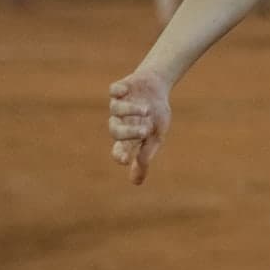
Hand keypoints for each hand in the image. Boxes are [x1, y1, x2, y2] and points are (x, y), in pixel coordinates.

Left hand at [108, 68, 171, 184]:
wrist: (156, 86)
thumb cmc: (155, 115)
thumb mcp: (155, 137)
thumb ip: (145, 157)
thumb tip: (135, 183)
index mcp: (129, 136)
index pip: (118, 149)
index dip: (120, 154)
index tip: (125, 159)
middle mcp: (121, 121)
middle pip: (115, 131)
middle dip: (128, 133)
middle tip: (145, 131)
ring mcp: (119, 104)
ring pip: (116, 110)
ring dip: (130, 111)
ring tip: (146, 110)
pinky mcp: (120, 88)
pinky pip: (114, 90)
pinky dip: (118, 91)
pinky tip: (126, 91)